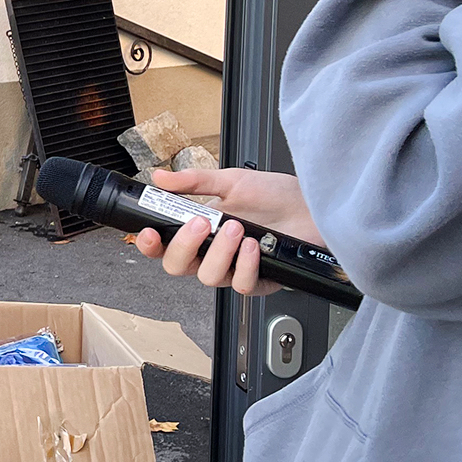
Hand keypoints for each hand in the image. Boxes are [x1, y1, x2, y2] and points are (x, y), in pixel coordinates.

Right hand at [132, 167, 321, 294]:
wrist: (313, 206)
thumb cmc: (276, 195)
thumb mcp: (232, 181)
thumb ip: (194, 181)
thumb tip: (160, 177)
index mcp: (200, 229)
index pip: (164, 245)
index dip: (150, 245)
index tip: (148, 233)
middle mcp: (213, 252)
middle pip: (178, 266)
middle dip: (185, 246)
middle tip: (200, 223)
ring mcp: (234, 268)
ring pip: (208, 276)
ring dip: (219, 252)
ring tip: (236, 228)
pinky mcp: (259, 280)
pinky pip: (240, 284)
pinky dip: (245, 266)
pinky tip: (254, 245)